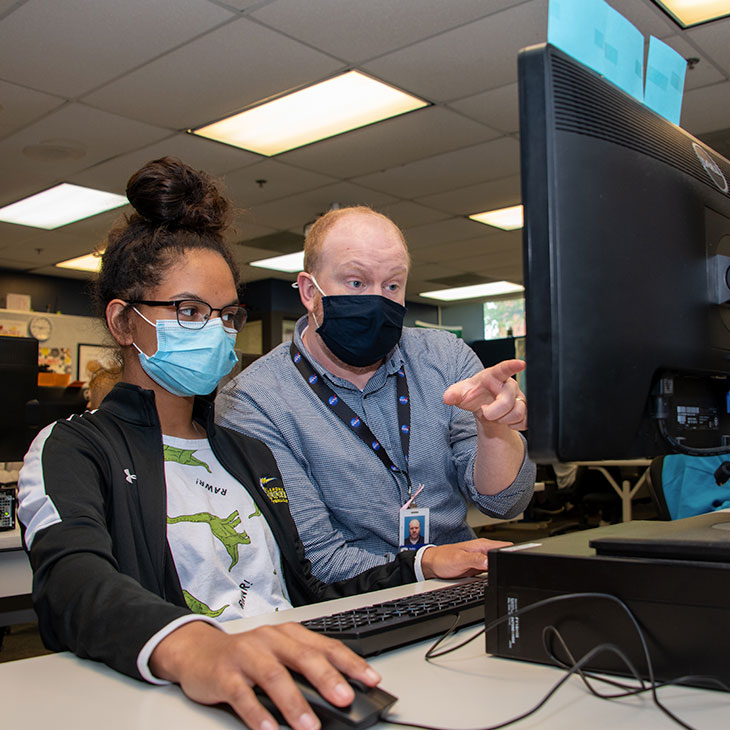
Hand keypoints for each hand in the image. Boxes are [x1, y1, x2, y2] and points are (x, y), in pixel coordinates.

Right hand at [149, 621, 379, 729]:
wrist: (200, 651)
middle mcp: (270, 640)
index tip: (371, 680)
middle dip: (327, 679)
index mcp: (289, 634)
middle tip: (345, 699)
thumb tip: (340, 695)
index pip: (326, 646)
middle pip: (303, 658)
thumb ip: (305, 670)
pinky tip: (270, 729)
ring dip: (294, 703)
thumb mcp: (279, 656)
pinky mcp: (225, 674)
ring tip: (309, 726)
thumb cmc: (247, 656)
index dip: (350, 662)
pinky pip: (243, 695)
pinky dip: (258, 714)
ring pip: (274, 677)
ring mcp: (247, 655)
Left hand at [420, 538, 511, 578]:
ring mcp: (481, 559)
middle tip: (509, 572)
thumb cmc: (443, 559)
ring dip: (500, 570)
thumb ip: (475, 559)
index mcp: (482, 545)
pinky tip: (490, 579)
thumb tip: (490, 561)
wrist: (432, 564)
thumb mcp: (460, 559)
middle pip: (503, 556)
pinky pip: (490, 571)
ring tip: (498, 575)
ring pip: (497, 564)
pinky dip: (493, 575)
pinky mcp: (478, 567)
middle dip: (508, 563)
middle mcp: (483, 551)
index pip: (504, 546)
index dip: (514, 553)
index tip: (518, 561)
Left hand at [443, 359, 526, 430]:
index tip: (521, 363)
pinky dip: (514, 426)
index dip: (512, 366)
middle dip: (493, 412)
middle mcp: (509, 385)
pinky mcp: (525, 410)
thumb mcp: (460, 393)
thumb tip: (447, 398)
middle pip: (508, 400)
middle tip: (484, 412)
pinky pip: (525, 421)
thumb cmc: (473, 395)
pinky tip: (505, 421)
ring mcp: (519, 397)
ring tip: (494, 416)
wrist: (482, 408)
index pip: (504, 369)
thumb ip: (453, 394)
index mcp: (494, 376)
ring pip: (518, 412)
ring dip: (503, 419)